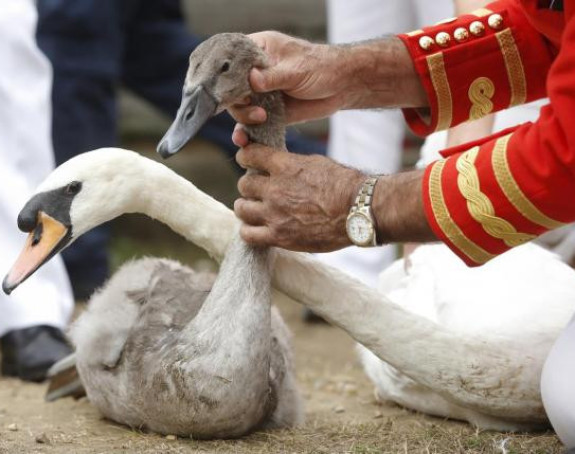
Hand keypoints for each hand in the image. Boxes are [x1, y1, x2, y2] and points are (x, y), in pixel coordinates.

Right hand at [228, 32, 426, 127]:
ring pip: (239, 108)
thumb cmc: (322, 67)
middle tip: (253, 108)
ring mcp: (261, 93)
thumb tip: (251, 80)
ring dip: (244, 117)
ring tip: (261, 119)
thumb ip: (272, 76)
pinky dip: (247, 133)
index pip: (229, 60)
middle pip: (230, 88)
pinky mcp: (269, 112)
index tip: (219, 89)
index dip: (221, 75)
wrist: (343, 86)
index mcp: (257, 51)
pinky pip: (252, 124)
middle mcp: (255, 72)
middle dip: (235, 101)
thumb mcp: (296, 69)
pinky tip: (243, 140)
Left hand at [234, 144, 364, 251]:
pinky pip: (248, 235)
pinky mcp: (279, 236)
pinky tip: (257, 228)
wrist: (360, 211)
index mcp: (285, 166)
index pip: (249, 155)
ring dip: (246, 207)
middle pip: (244, 184)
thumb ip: (291, 164)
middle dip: (250, 185)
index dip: (246, 157)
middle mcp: (275, 189)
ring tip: (254, 209)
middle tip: (259, 190)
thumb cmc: (345, 185)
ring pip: (242, 208)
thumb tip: (277, 165)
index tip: (248, 160)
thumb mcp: (316, 163)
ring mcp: (275, 214)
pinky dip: (249, 230)